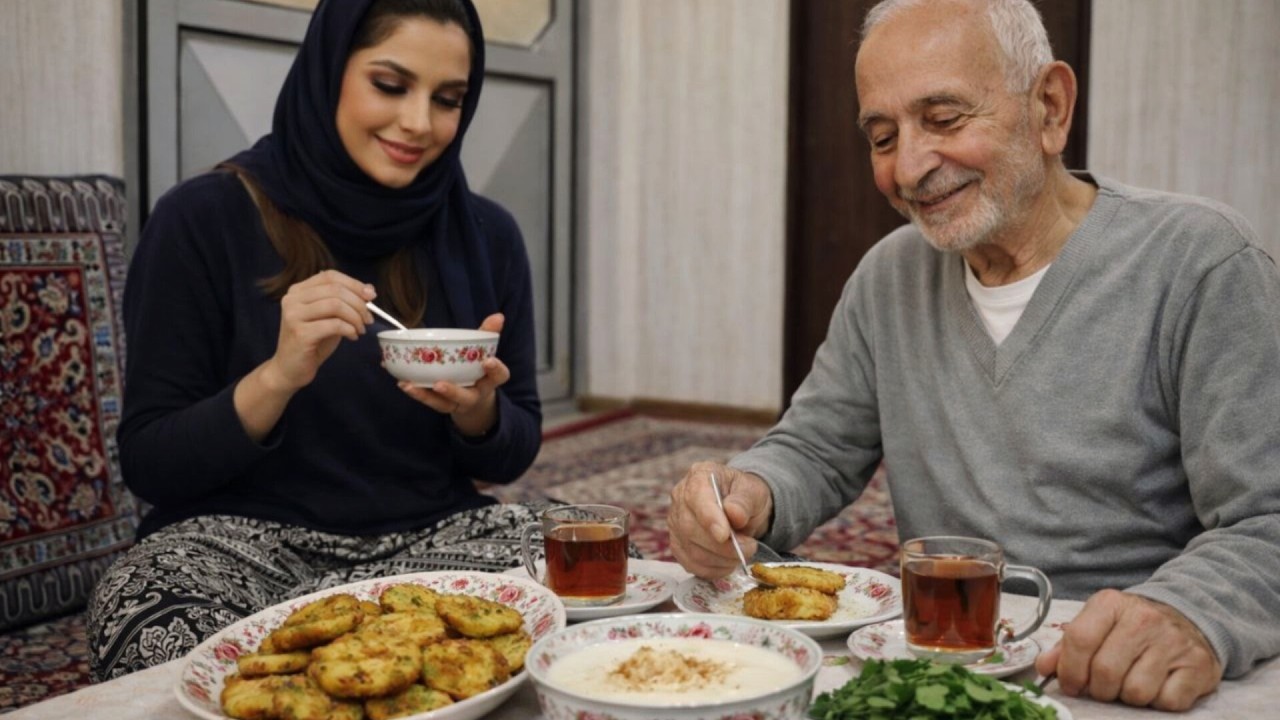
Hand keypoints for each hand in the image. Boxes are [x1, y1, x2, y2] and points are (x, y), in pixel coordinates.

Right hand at [267, 270, 374, 391]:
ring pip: (336, 305)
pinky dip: (349, 329)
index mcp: (298, 290)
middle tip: (368, 319)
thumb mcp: (329, 317)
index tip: (371, 296)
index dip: (354, 284)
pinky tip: (352, 337)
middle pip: (335, 289)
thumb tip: (369, 290)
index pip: (330, 276)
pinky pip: (334, 325)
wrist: (290, 369)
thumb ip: (344, 301)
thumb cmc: (312, 342)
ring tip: (360, 329)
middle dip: (359, 303)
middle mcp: (292, 299)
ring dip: (355, 317)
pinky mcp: (300, 333)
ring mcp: (294, 315)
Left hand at [398, 313, 508, 435]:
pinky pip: (427, 400)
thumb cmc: (477, 370)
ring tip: (408, 385)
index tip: (488, 361)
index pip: (499, 376)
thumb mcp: (483, 353)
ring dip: (424, 394)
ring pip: (442, 403)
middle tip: (440, 384)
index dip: (495, 370)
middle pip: (466, 397)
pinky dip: (414, 391)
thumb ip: (487, 335)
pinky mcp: (440, 405)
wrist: (472, 400)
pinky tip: (401, 381)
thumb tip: (498, 315)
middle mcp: (474, 395)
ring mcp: (455, 402)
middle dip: (453, 391)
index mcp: (489, 381)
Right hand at [667, 461, 773, 578]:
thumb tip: (734, 513)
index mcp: (699, 476)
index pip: (696, 497)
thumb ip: (744, 501)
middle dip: (722, 546)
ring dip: (721, 560)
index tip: (725, 535)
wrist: (742, 509)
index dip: (709, 518)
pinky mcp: (678, 545)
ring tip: (742, 553)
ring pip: (691, 550)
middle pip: (690, 528)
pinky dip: (713, 569)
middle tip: (749, 547)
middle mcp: (680, 498)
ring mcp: (675, 523)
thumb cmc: (746, 496)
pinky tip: (728, 563)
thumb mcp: (754, 492)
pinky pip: (690, 564)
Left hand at [1035, 589, 1221, 710]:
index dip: (1069, 670)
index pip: (1079, 640)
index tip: (1071, 684)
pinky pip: (1167, 701)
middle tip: (1104, 687)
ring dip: (1128, 696)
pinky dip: (1158, 701)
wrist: (1189, 619)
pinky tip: (1158, 684)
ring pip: (1136, 692)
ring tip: (1132, 681)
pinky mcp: (1198, 666)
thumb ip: (1068, 645)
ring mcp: (1173, 642)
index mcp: (1111, 604)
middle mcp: (1143, 619)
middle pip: (1105, 672)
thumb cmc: (1133, 627)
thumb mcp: (1098, 624)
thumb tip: (1044, 667)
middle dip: (1099, 689)